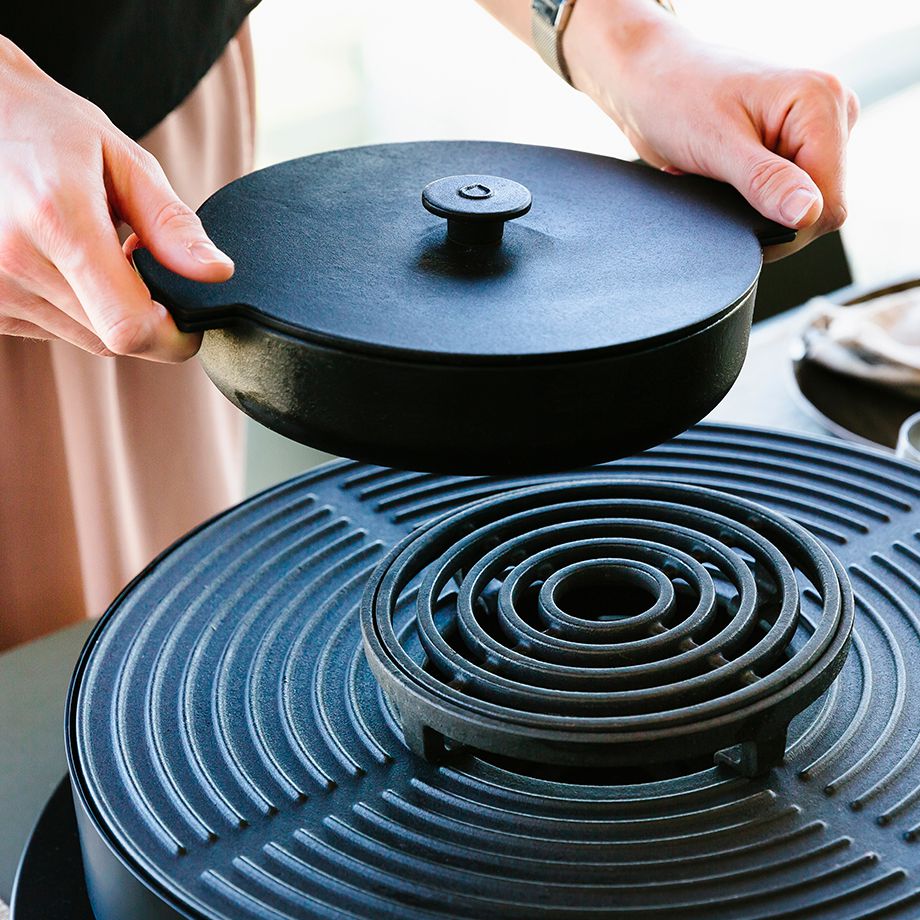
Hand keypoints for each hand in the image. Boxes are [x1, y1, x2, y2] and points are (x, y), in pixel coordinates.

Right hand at [0, 36, 233, 360]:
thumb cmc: (52, 131)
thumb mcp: (124, 161)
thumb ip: (171, 224)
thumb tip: (216, 273)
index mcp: (57, 219)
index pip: (128, 327)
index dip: (171, 337)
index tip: (189, 321)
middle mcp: (14, 259)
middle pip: (113, 338)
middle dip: (144, 313)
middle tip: (134, 260)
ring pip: (87, 339)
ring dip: (109, 311)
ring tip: (94, 252)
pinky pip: (56, 331)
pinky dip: (77, 308)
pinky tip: (64, 263)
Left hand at [566, 2, 858, 259]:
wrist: (645, 81)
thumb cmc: (675, 95)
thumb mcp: (717, 145)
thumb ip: (766, 181)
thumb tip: (808, 214)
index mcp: (820, 102)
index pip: (829, 200)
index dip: (791, 228)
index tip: (746, 229)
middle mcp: (825, 114)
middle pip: (820, 205)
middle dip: (773, 217)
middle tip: (724, 197)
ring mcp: (808, 133)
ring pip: (802, 204)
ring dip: (761, 209)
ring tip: (721, 184)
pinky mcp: (789, 148)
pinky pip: (785, 195)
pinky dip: (754, 202)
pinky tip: (726, 185)